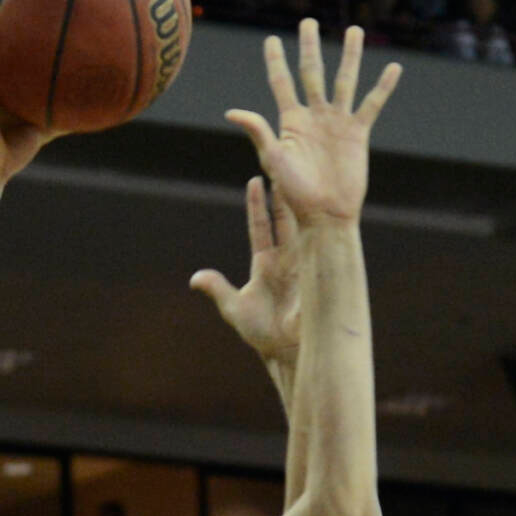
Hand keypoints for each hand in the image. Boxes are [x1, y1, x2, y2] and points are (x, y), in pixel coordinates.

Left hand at [190, 176, 302, 372]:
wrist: (290, 351)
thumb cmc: (263, 334)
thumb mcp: (235, 308)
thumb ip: (218, 289)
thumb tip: (196, 279)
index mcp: (265, 263)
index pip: (261, 226)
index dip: (257, 204)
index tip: (255, 181)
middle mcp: (285, 259)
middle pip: (284, 218)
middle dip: (283, 192)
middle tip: (281, 164)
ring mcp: (302, 262)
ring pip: (300, 224)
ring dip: (299, 199)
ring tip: (299, 173)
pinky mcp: (316, 271)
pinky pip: (317, 241)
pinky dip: (317, 222)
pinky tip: (319, 203)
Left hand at [222, 20, 400, 227]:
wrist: (326, 214)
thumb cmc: (295, 193)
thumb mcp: (274, 160)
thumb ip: (258, 132)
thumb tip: (232, 112)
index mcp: (291, 120)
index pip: (281, 82)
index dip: (275, 61)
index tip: (271, 40)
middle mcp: (314, 115)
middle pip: (312, 72)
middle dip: (309, 47)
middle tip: (308, 21)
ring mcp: (337, 122)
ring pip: (344, 80)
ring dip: (350, 55)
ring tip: (354, 30)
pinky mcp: (358, 133)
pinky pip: (371, 104)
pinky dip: (382, 87)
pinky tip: (392, 68)